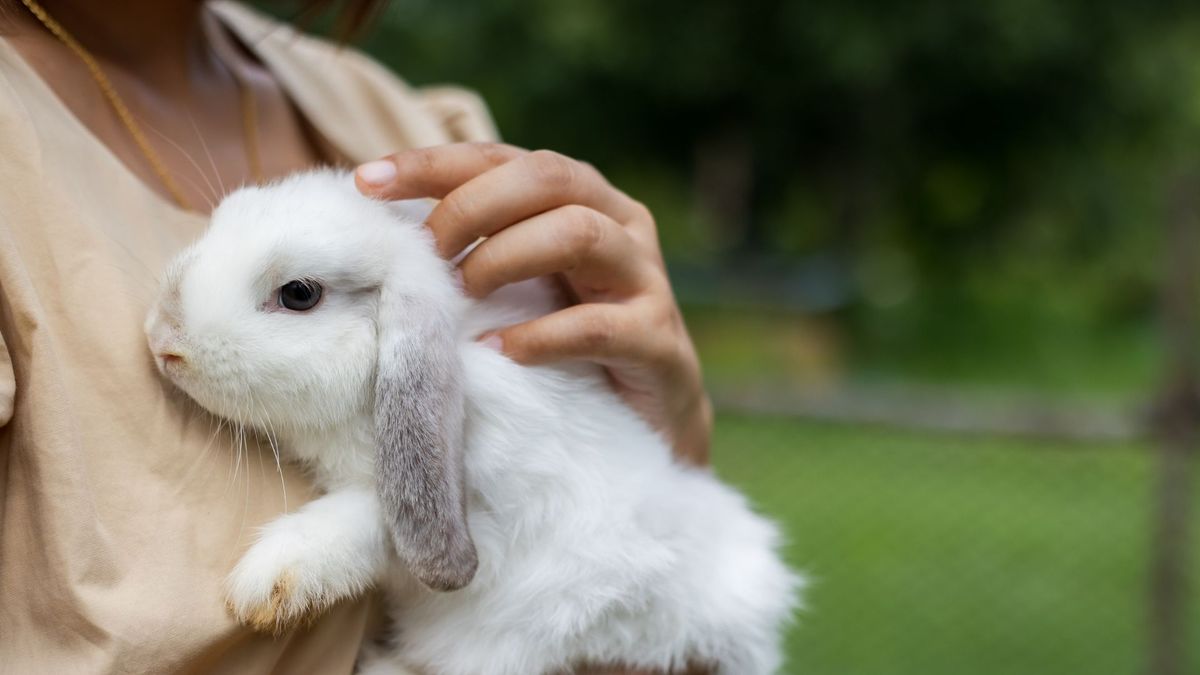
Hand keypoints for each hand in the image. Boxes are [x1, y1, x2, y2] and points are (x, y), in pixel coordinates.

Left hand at [356, 143, 711, 463]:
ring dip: (505, 257)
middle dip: (472, 207)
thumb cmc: (568, 345)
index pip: (505, 158)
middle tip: (426, 254)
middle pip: (547, 177)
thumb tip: (382, 235)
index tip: (368, 181)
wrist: (648, 424)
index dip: (436, 163)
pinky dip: (540, 336)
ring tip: (462, 295)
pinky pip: (599, 327)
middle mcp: (622, 223)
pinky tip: (498, 351)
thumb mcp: (519, 287)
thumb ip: (474, 252)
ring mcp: (647, 280)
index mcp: (583, 199)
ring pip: (580, 233)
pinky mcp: (659, 342)